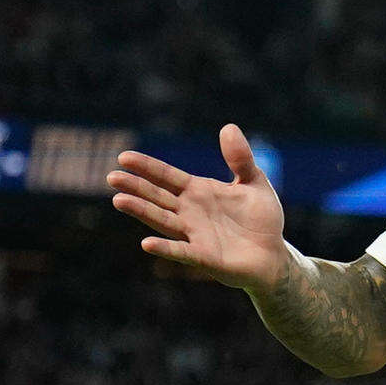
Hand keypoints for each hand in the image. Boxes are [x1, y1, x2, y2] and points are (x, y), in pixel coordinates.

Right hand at [109, 125, 289, 291]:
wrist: (273, 255)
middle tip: (112, 177)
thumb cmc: (261, 219)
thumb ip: (241, 159)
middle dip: (136, 187)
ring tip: (119, 200)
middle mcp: (190, 212)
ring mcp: (194, 235)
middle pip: (157, 197)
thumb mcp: (255, 183)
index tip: (124, 157)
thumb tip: (228, 127)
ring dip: (142, 211)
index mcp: (199, 192)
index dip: (147, 167)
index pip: (167, 176)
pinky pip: (182, 251)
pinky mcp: (204, 257)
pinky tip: (147, 244)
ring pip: (162, 221)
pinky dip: (166, 248)